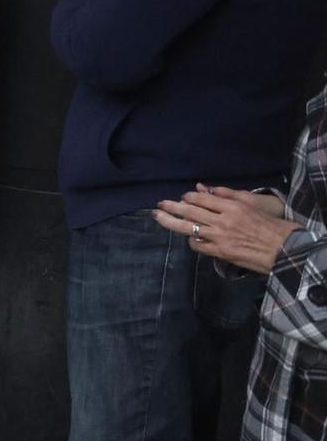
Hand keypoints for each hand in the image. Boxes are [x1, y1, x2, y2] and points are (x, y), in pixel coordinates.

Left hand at [154, 184, 299, 274]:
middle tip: (159, 205)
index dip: (188, 197)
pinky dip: (191, 240)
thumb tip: (204, 188)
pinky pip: (197, 245)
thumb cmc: (269, 225)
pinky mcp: (219, 252)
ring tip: (158, 217)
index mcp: (231, 206)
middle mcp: (222, 220)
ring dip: (170, 222)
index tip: (182, 198)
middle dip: (172, 207)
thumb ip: (227, 195)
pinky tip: (189, 237)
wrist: (282, 249)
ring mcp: (219, 237)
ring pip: (187, 227)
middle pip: (190, 211)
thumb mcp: (250, 203)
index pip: (201, 199)